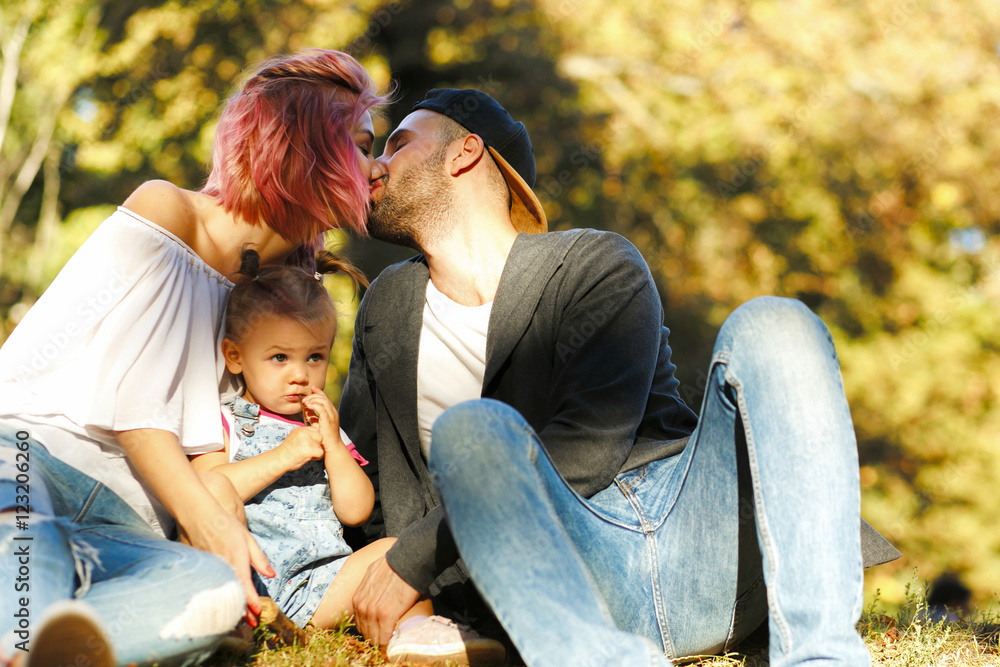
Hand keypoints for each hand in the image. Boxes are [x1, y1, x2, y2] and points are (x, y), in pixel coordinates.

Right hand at [179, 504, 274, 624]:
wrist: (198, 516)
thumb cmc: (226, 525)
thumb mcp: (248, 539)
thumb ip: (259, 558)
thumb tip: (272, 575)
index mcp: (237, 559)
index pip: (246, 586)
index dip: (251, 602)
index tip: (257, 613)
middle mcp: (224, 567)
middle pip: (234, 594)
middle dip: (242, 611)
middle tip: (251, 623)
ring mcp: (211, 569)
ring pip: (221, 593)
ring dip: (230, 607)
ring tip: (239, 619)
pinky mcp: (201, 569)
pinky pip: (210, 587)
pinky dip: (217, 597)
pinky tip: (221, 604)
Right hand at [277, 425, 324, 469]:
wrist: (279, 460)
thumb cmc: (286, 451)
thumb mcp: (294, 438)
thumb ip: (304, 435)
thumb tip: (316, 435)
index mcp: (300, 430)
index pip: (314, 430)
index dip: (313, 438)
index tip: (306, 445)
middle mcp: (304, 433)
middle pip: (320, 436)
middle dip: (316, 443)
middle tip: (308, 450)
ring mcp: (307, 441)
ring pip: (320, 445)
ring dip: (316, 451)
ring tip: (305, 454)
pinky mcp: (309, 450)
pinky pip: (320, 453)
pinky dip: (316, 457)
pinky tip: (308, 458)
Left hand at [302, 386, 340, 450]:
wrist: (331, 446)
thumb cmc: (324, 437)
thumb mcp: (318, 424)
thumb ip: (313, 416)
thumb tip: (306, 410)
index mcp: (331, 412)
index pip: (325, 398)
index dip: (318, 392)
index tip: (311, 388)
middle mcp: (333, 412)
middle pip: (324, 398)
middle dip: (313, 396)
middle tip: (304, 398)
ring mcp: (332, 416)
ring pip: (323, 401)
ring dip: (313, 399)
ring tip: (305, 402)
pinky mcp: (328, 420)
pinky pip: (322, 409)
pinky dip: (314, 405)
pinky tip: (308, 406)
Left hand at [352, 555, 420, 646]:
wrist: (407, 562)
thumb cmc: (394, 566)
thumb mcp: (372, 576)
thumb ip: (369, 589)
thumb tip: (376, 593)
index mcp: (357, 599)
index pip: (360, 623)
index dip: (371, 628)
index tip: (381, 630)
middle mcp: (361, 607)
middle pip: (366, 632)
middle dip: (376, 636)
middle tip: (388, 636)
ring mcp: (372, 612)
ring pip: (374, 637)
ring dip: (383, 640)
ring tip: (393, 640)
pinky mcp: (386, 616)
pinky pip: (384, 637)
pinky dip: (389, 641)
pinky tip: (396, 639)